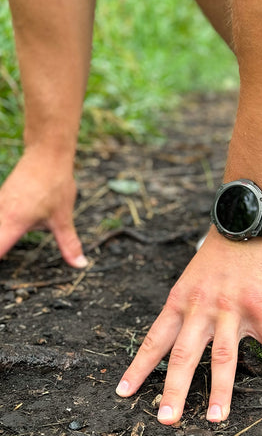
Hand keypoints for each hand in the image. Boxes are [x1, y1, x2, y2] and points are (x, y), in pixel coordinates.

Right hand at [0, 147, 86, 267]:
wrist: (46, 154)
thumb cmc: (54, 183)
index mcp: (12, 223)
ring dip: (1, 240)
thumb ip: (69, 244)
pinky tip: (6, 234)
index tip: (2, 282)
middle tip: (7, 265)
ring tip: (7, 247)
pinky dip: (1, 229)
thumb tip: (80, 264)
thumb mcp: (63, 218)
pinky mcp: (0, 200)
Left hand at [116, 226, 261, 424]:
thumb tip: (174, 340)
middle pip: (184, 354)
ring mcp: (230, 307)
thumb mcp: (189, 281)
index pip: (154, 340)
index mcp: (180, 302)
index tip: (124, 392)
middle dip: (174, 389)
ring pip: (224, 354)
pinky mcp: (260, 304)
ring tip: (217, 418)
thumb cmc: (215, 256)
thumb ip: (183, 310)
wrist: (243, 224)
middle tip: (166, 420)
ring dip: (221, 389)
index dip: (139, 368)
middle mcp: (201, 308)